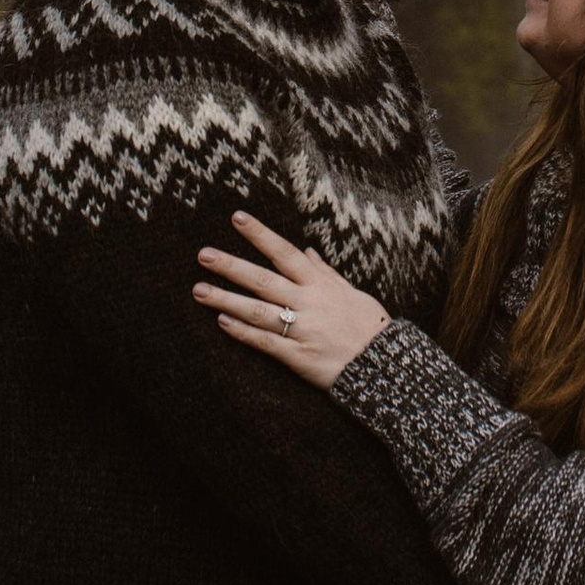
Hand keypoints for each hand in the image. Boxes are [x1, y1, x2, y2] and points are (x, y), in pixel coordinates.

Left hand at [195, 212, 391, 389]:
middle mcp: (308, 303)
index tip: (238, 218)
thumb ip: (325, 273)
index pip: (284, 253)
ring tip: (199, 290)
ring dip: (226, 300)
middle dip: (231, 267)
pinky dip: (243, 332)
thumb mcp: (351, 293)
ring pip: (257, 311)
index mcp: (320, 284)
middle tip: (203, 255)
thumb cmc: (369, 326)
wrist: (385, 366)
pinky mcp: (299, 357)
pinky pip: (266, 342)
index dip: (260, 235)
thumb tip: (306, 252)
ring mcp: (302, 329)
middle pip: (263, 280)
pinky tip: (223, 322)